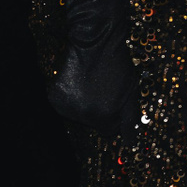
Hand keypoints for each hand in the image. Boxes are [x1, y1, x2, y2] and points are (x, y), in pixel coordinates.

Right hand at [49, 0, 139, 135]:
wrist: (96, 43)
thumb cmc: (117, 66)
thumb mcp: (131, 92)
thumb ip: (130, 119)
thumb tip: (131, 143)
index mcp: (106, 117)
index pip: (109, 131)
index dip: (113, 117)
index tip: (113, 103)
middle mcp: (86, 117)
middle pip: (93, 124)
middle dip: (99, 111)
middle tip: (102, 89)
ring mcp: (68, 108)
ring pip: (78, 115)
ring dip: (84, 104)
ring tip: (90, 84)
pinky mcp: (55, 99)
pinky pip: (65, 106)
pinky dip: (70, 97)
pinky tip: (77, 82)